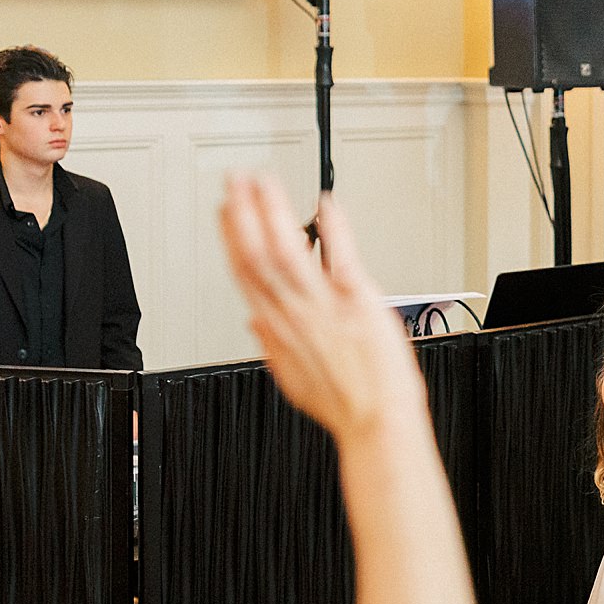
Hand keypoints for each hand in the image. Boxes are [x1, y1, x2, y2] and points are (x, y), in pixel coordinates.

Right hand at [220, 177, 424, 439]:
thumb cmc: (345, 404)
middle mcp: (295, 314)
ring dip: (273, 211)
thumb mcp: (294, 381)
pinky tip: (327, 203)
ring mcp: (324, 306)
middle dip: (243, 214)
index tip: (226, 212)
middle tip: (235, 181)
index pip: (245, 274)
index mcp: (278, 330)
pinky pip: (341, 256)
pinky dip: (333, 228)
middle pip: (257, 255)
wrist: (377, 422)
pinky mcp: (357, 302)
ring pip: (287, 250)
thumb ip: (272, 347)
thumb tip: (256, 323)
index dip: (231, 239)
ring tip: (264, 182)